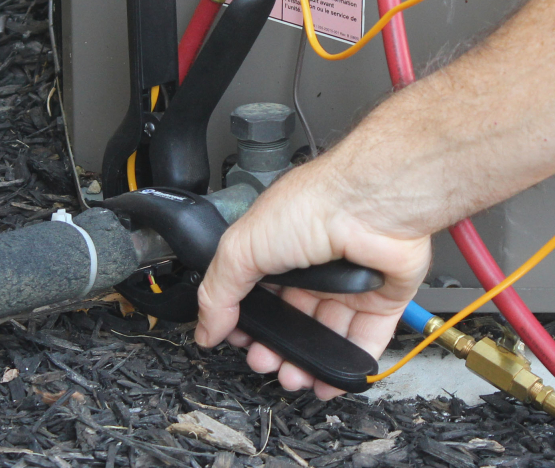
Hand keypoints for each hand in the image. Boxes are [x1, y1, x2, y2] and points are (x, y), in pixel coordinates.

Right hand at [194, 153, 430, 399]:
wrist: (370, 204)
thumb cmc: (312, 206)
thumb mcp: (243, 247)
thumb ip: (219, 290)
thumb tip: (205, 328)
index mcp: (278, 248)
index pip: (256, 293)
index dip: (246, 319)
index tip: (239, 339)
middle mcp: (313, 265)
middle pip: (290, 317)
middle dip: (274, 346)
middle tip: (265, 360)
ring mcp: (348, 283)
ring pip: (325, 334)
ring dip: (307, 361)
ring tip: (293, 376)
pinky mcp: (379, 298)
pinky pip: (365, 339)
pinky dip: (349, 364)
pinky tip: (330, 379)